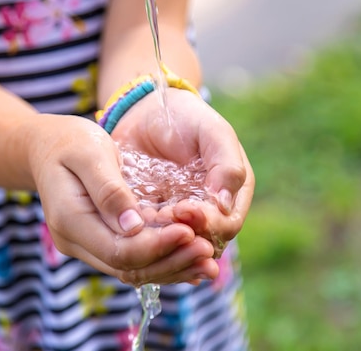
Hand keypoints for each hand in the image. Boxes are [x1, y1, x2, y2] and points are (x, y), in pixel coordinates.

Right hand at [22, 114, 218, 284]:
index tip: (190, 232)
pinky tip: (190, 256)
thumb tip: (135, 227)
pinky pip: (132, 260)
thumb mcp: (91, 154)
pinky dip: (162, 259)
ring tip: (207, 260)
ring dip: (171, 266)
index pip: (119, 250)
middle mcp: (75, 241)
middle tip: (208, 251)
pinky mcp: (99, 241)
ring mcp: (86, 245)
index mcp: (71, 219)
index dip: (157, 246)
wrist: (47, 146)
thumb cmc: (70, 142)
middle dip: (171, 261)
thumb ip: (110, 190)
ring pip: (133, 269)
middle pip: (129, 267)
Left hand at [111, 88, 254, 252]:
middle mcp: (210, 213)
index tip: (184, 208)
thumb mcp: (212, 131)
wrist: (147, 112)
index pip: (226, 225)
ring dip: (159, 243)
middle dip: (182, 237)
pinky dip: (140, 239)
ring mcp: (180, 220)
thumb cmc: (187, 117)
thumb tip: (224, 203)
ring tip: (142, 224)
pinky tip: (127, 227)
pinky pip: (149, 239)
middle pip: (202, 243)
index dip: (208, 224)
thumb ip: (226, 164)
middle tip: (161, 218)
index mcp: (232, 195)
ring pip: (174, 248)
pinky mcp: (152, 220)